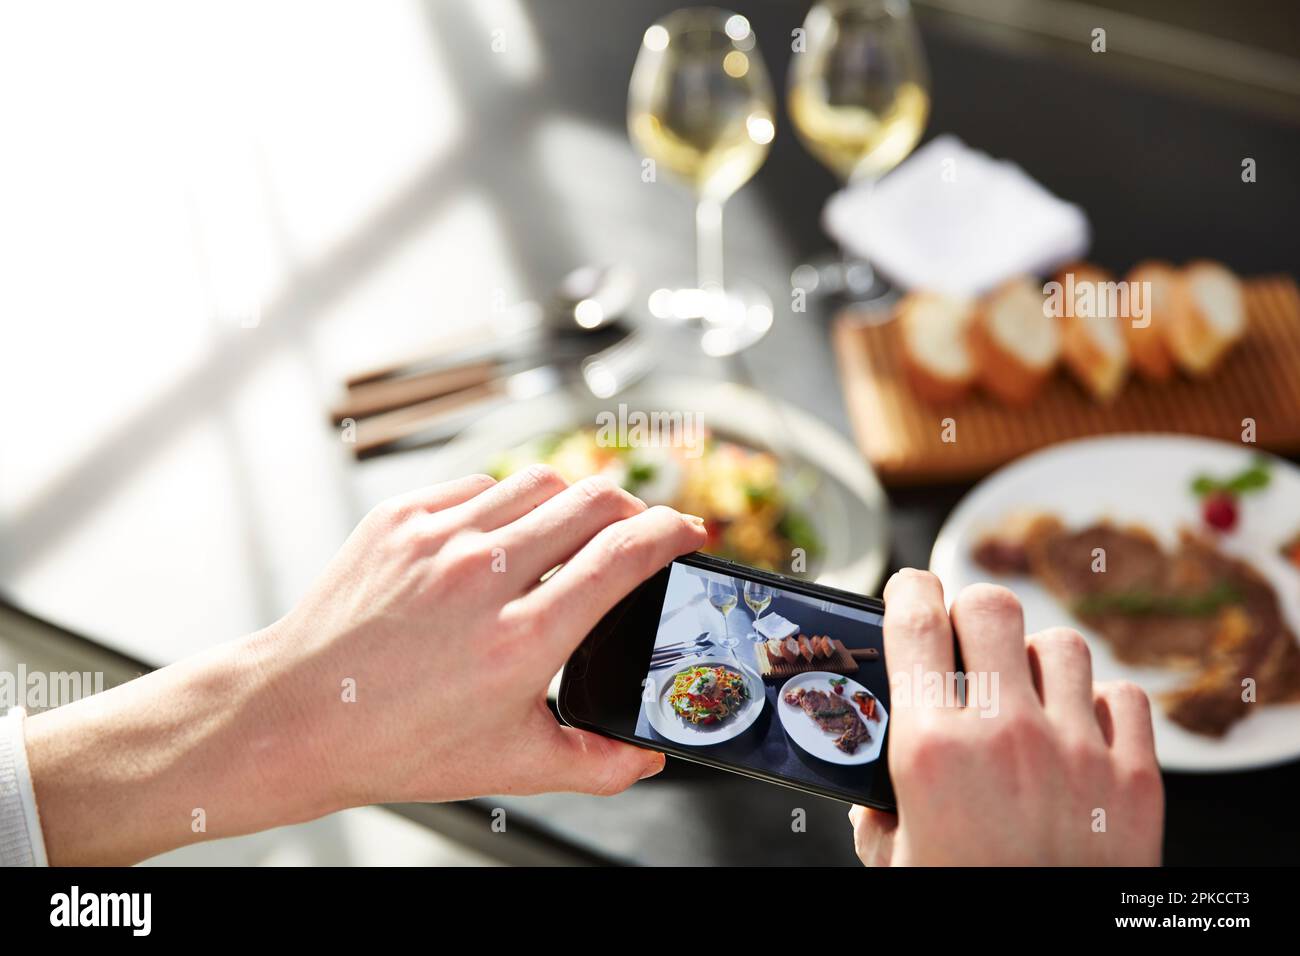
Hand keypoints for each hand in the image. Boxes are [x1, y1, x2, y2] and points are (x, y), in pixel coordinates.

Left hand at [27, 467, 706, 863]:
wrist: (295, 717)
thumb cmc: (397, 743)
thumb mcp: (511, 765)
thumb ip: (597, 762)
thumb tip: (648, 753)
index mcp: (522, 639)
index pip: (624, 554)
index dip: (673, 533)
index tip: (691, 533)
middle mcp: (483, 576)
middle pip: (592, 500)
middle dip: (634, 509)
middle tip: (641, 530)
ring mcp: (438, 538)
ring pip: (539, 480)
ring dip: (574, 497)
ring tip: (578, 526)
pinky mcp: (400, 519)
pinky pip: (479, 486)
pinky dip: (508, 502)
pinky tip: (507, 533)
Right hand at [850, 570, 1163, 865]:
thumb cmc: (960, 907)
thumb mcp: (892, 860)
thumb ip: (876, 805)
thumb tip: (875, 778)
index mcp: (931, 748)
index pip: (915, 616)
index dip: (908, 591)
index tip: (910, 595)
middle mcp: (1004, 734)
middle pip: (990, 605)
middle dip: (970, 613)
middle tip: (965, 643)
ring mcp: (1076, 751)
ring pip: (1060, 644)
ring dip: (1036, 659)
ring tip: (1026, 692)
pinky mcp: (1136, 779)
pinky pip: (1123, 696)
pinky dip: (1099, 702)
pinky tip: (1078, 729)